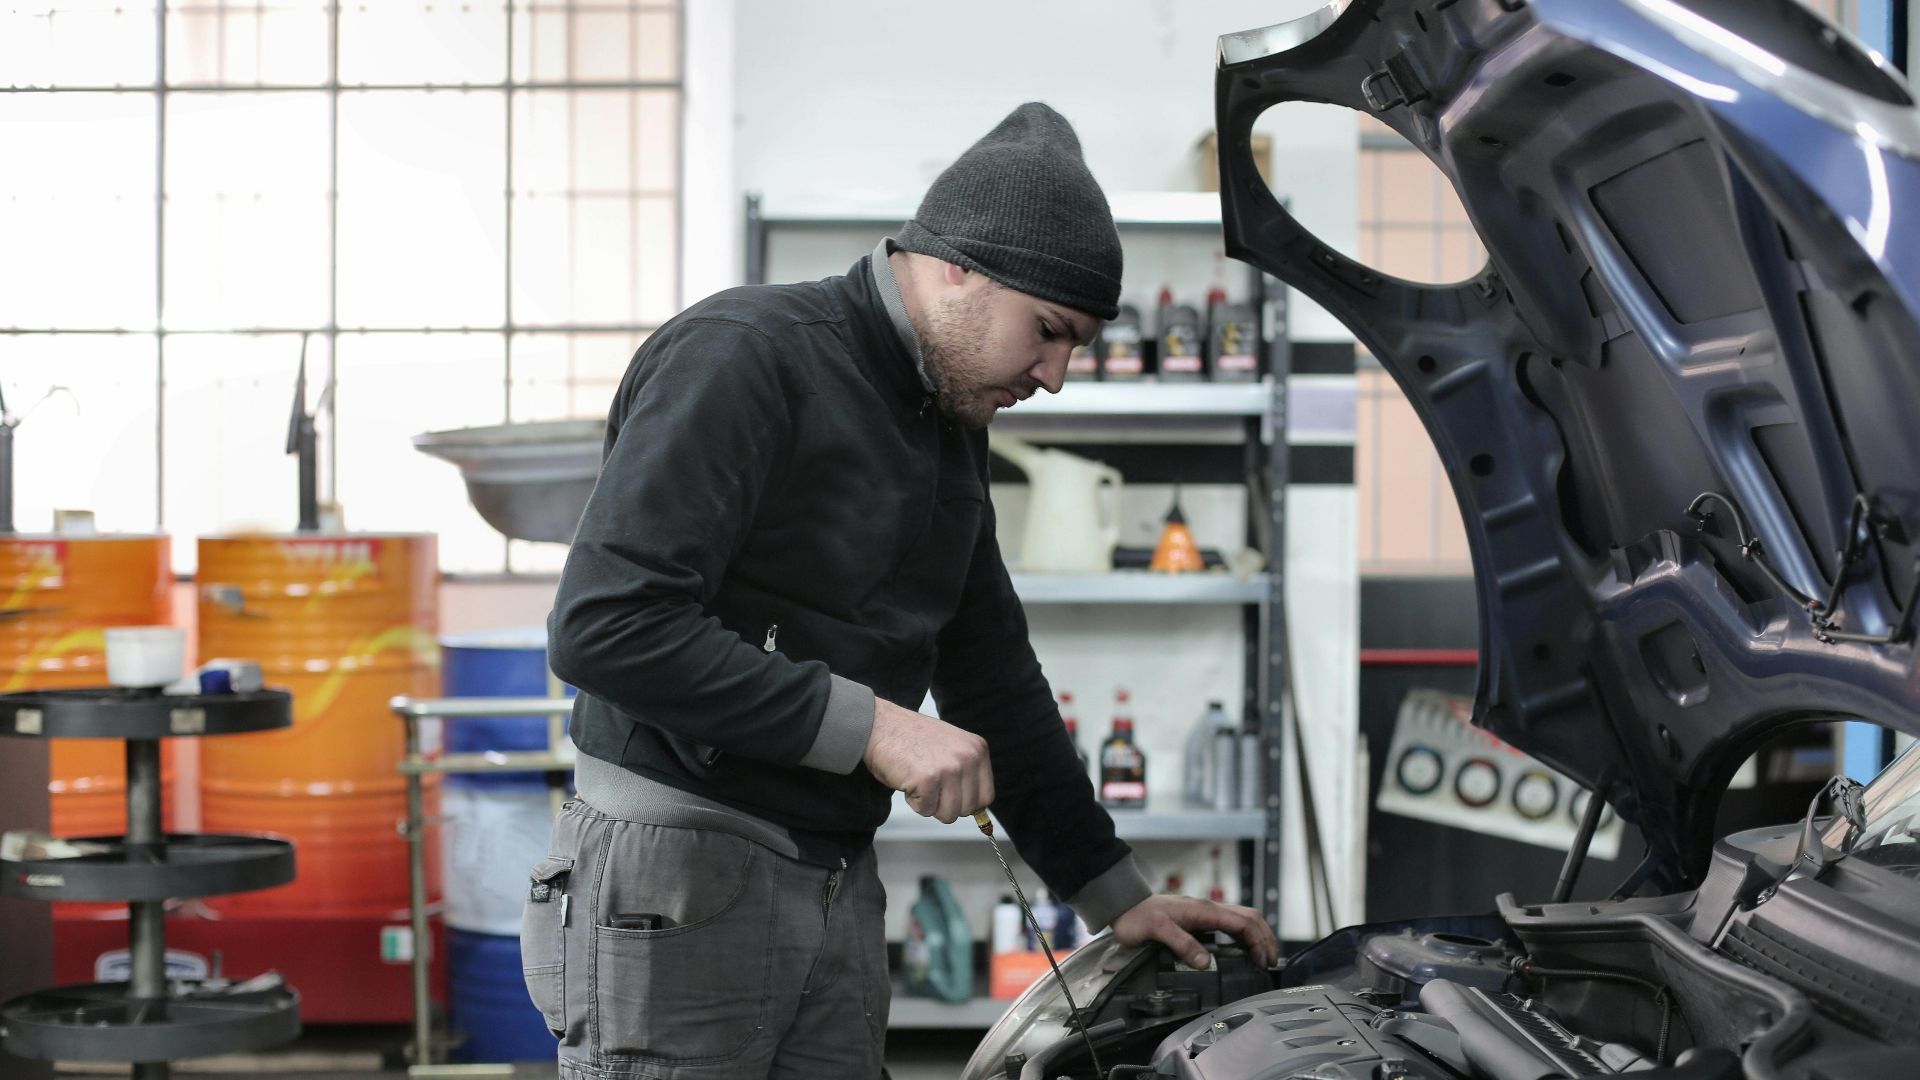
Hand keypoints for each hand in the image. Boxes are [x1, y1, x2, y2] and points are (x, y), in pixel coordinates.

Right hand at [863, 697, 994, 823]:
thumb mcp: (951, 748)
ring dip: (930, 804)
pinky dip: (913, 801)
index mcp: (977, 749)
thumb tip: (976, 811)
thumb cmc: (911, 739)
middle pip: (967, 809)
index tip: (951, 796)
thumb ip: (967, 773)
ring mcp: (949, 768)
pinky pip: (925, 810)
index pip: (986, 796)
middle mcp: (968, 757)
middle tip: (929, 785)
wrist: (880, 726)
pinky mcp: (928, 779)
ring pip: (948, 814)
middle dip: (945, 805)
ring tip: (919, 781)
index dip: (966, 803)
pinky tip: (908, 779)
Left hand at [1110, 894, 1278, 969]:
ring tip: (1264, 956)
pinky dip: (1243, 936)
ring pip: (1242, 919)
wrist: (1123, 905)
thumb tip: (1206, 962)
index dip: (1258, 941)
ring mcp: (1204, 913)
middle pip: (1249, 918)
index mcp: (1204, 910)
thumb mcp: (1157, 930)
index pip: (1243, 923)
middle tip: (1271, 961)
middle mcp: (1208, 909)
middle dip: (1265, 938)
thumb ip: (1182, 944)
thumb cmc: (1138, 917)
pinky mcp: (1199, 919)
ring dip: (1257, 936)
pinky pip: (1229, 924)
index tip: (1263, 961)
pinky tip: (1243, 949)